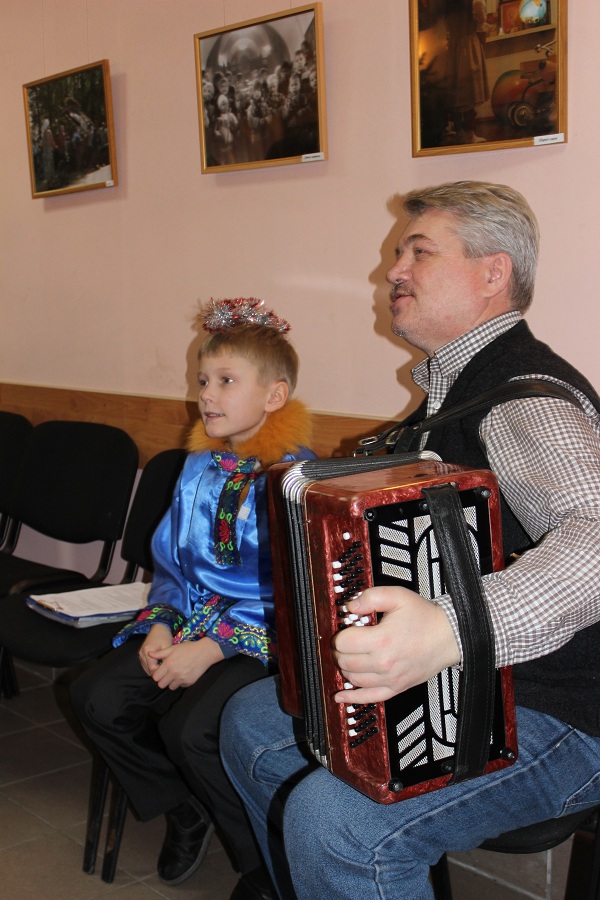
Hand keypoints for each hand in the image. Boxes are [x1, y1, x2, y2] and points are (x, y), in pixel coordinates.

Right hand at [138, 624, 172, 675]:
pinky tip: (158, 664)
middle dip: (157, 672)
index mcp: (148, 651)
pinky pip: (145, 665)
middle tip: (166, 670)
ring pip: (146, 668)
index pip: (152, 668)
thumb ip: (164, 659)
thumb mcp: (167, 647)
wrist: (158, 628)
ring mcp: (140, 654)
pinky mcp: (140, 654)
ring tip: (162, 667)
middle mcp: (141, 654)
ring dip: (154, 670)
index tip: (167, 670)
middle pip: (148, 670)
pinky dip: (151, 667)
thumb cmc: (164, 636)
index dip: (160, 671)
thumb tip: (165, 670)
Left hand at [147, 637, 224, 689]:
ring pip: (171, 687)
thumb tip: (149, 654)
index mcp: (168, 664)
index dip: (157, 674)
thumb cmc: (188, 648)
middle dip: (162, 680)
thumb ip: (160, 653)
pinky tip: (184, 674)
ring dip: (172, 682)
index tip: (161, 671)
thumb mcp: (173, 648)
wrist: (205, 652)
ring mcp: (182, 678)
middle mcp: (174, 673)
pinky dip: (181, 682)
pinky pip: (181, 686)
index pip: (155, 677)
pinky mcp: (189, 682)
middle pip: (161, 685)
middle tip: (167, 674)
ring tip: (176, 674)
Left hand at [333, 586, 459, 704]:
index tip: (345, 629)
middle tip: (346, 642)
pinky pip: (369, 698)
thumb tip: (350, 606)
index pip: (344, 643)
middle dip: (340, 650)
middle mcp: (384, 662)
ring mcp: (390, 678)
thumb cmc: (425, 617)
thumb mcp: (397, 596)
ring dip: (345, 668)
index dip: (340, 634)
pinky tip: (341, 696)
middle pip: (345, 661)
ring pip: (353, 679)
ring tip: (350, 657)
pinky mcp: (396, 688)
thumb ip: (370, 597)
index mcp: (381, 639)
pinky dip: (352, 698)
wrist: (449, 636)